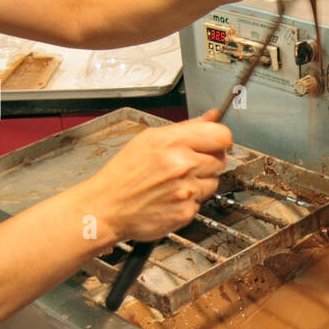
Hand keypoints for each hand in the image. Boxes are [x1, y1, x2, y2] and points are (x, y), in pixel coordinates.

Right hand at [79, 119, 232, 242]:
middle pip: (221, 159)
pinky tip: (170, 197)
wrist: (106, 207)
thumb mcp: (149, 139)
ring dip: (200, 182)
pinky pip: (201, 203)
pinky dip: (189, 201)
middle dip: (207, 161)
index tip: (213, 143)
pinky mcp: (186, 212)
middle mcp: (182, 165)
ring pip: (213, 182)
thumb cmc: (124, 173)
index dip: (219, 139)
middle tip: (185, 165)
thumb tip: (212, 116)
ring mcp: (186, 190)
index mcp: (173, 142)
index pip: (222, 135)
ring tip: (174, 182)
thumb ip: (187, 127)